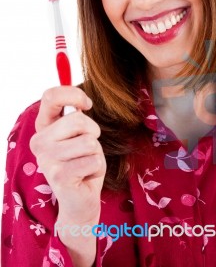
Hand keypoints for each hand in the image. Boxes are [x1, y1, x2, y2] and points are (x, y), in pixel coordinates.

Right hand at [30, 86, 105, 224]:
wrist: (79, 200)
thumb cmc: (82, 162)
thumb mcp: (79, 135)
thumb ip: (76, 117)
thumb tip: (82, 105)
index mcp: (43, 127)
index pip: (51, 96)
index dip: (74, 94)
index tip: (87, 104)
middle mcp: (39, 141)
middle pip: (78, 120)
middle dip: (93, 133)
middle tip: (87, 149)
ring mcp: (47, 159)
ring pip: (89, 141)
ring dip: (95, 153)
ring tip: (85, 164)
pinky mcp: (59, 176)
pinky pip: (93, 160)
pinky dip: (97, 167)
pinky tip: (85, 176)